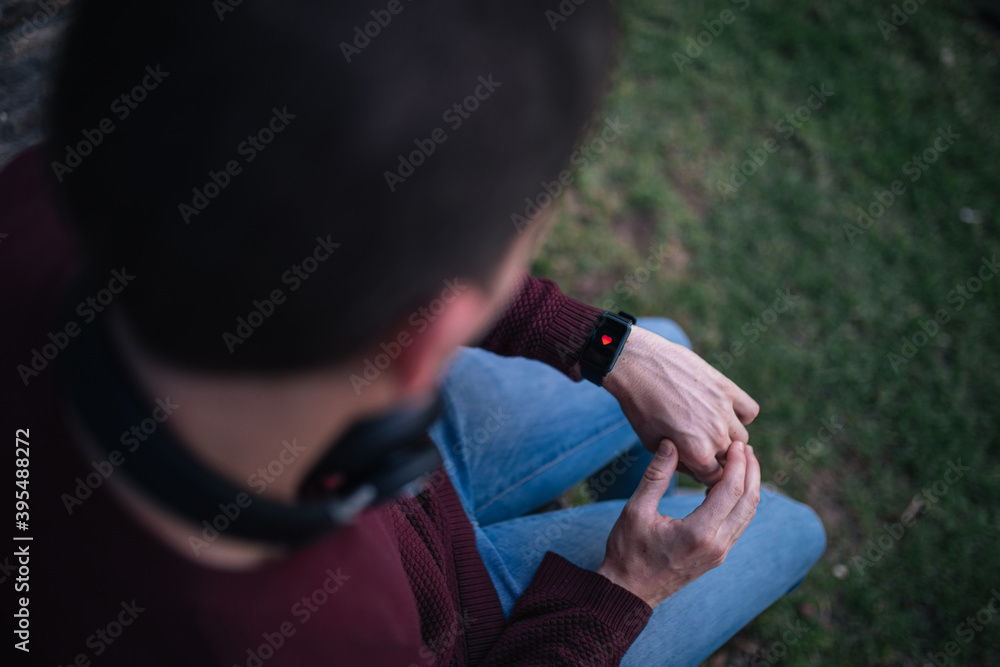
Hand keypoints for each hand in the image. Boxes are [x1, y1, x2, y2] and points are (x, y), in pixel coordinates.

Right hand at [597, 439, 759, 607]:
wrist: (629, 592)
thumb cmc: (628, 551)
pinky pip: (738, 525)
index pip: (731, 490)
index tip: (737, 444)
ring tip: (744, 463)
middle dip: (751, 471)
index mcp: (699, 532)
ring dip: (749, 487)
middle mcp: (717, 544)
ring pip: (747, 515)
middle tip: (745, 448)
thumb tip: (670, 444)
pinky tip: (731, 487)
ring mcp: (719, 553)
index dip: (737, 464)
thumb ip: (656, 476)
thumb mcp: (636, 510)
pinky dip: (741, 502)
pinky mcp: (717, 556)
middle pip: (748, 502)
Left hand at [603, 325, 758, 486]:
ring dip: (729, 438)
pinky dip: (741, 414)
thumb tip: (697, 470)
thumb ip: (678, 462)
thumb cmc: (640, 407)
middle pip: (729, 460)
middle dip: (715, 458)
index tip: (698, 467)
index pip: (715, 479)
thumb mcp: (652, 444)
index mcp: (697, 454)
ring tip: (710, 429)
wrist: (638, 365)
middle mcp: (715, 435)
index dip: (705, 475)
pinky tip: (724, 412)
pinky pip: (750, 411)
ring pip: (742, 438)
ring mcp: (724, 411)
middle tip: (700, 445)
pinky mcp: (727, 388)